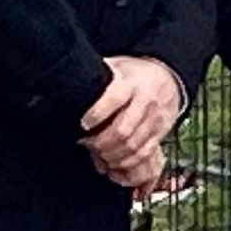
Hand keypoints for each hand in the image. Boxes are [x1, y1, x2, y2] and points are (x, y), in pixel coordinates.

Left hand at [80, 53, 184, 183]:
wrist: (166, 77)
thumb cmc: (130, 75)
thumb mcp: (113, 67)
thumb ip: (95, 79)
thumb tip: (65, 90)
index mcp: (130, 82)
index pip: (114, 98)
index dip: (97, 114)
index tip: (83, 124)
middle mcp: (145, 100)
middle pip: (123, 130)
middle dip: (101, 143)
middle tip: (87, 144)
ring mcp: (155, 118)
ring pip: (133, 146)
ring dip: (112, 156)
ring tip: (98, 154)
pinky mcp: (160, 132)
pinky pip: (144, 153)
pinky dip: (127, 162)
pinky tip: (114, 161)